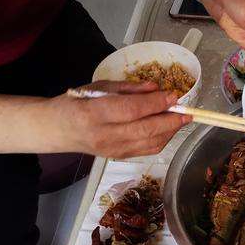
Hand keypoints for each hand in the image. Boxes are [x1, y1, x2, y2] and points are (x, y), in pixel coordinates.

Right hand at [47, 81, 191, 157]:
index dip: (156, 103)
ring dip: (170, 132)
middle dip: (171, 121)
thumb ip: (129, 88)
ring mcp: (112, 150)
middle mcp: (104, 135)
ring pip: (150, 143)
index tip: (172, 96)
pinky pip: (147, 150)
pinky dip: (162, 139)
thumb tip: (156, 87)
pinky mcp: (119, 157)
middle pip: (145, 130)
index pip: (131, 110)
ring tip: (181, 119)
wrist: (57, 129)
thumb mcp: (99, 87)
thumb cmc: (77, 102)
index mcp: (94, 113)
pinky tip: (168, 129)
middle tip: (187, 112)